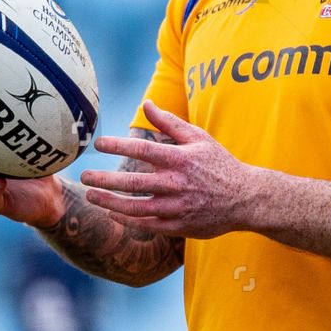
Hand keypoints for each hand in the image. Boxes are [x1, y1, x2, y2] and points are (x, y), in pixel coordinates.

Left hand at [79, 100, 257, 238]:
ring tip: (92, 196)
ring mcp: (176, 207)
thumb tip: (146, 103)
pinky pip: (147, 225)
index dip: (117, 144)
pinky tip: (113, 213)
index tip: (99, 143)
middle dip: (104, 180)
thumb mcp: (199, 138)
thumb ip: (169, 123)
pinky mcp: (179, 226)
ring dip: (109, 202)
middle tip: (84, 176)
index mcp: (179, 159)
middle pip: (132, 183)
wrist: (246, 198)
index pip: (141, 149)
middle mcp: (175, 184)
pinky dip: (127, 220)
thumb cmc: (220, 164)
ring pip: (135, 208)